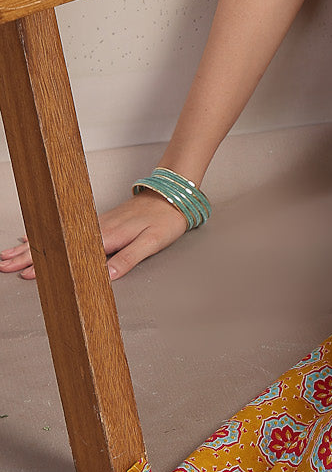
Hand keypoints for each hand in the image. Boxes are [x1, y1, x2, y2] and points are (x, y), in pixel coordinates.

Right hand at [0, 190, 188, 281]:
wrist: (174, 194)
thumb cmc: (165, 220)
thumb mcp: (152, 242)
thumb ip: (129, 258)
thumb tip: (106, 277)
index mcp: (108, 236)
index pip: (71, 252)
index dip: (48, 263)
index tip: (27, 273)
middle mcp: (97, 228)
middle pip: (56, 242)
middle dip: (28, 254)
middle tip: (4, 265)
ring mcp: (95, 223)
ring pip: (56, 235)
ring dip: (30, 245)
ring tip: (7, 254)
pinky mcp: (98, 221)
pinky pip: (64, 228)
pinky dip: (45, 232)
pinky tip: (31, 236)